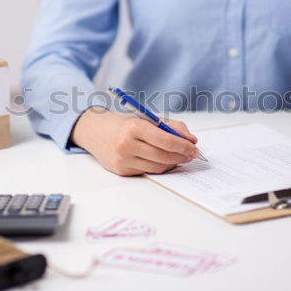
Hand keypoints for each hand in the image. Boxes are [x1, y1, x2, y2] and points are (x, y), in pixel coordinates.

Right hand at [70, 107, 198, 175]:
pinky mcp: (122, 171)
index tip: (194, 147)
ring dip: (174, 163)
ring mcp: (123, 160)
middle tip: (192, 154)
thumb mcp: (147, 118)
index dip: (184, 145)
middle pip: (164, 156)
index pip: (166, 140)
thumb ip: (172, 126)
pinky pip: (149, 171)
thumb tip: (192, 140)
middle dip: (182, 156)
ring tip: (181, 157)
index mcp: (134, 127)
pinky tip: (165, 161)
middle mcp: (126, 144)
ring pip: (158, 167)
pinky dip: (161, 167)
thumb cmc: (126, 124)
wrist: (97, 133)